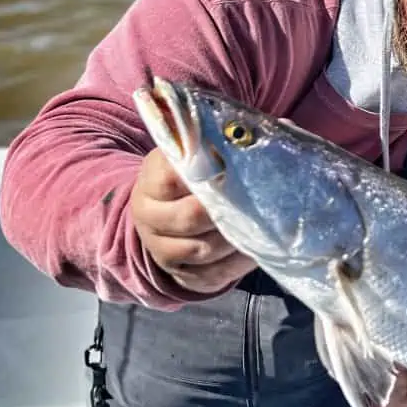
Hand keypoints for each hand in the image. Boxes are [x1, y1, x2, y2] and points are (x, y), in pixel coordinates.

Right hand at [131, 148, 256, 292]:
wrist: (164, 216)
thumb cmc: (188, 180)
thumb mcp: (190, 157)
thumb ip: (208, 148)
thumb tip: (246, 132)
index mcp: (150, 180)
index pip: (172, 180)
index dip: (208, 177)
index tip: (233, 172)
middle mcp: (148, 216)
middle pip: (190, 218)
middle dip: (225, 211)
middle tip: (253, 202)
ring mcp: (161, 248)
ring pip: (203, 250)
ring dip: (234, 239)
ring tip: (258, 226)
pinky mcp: (180, 274)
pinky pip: (212, 274)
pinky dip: (237, 264)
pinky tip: (255, 250)